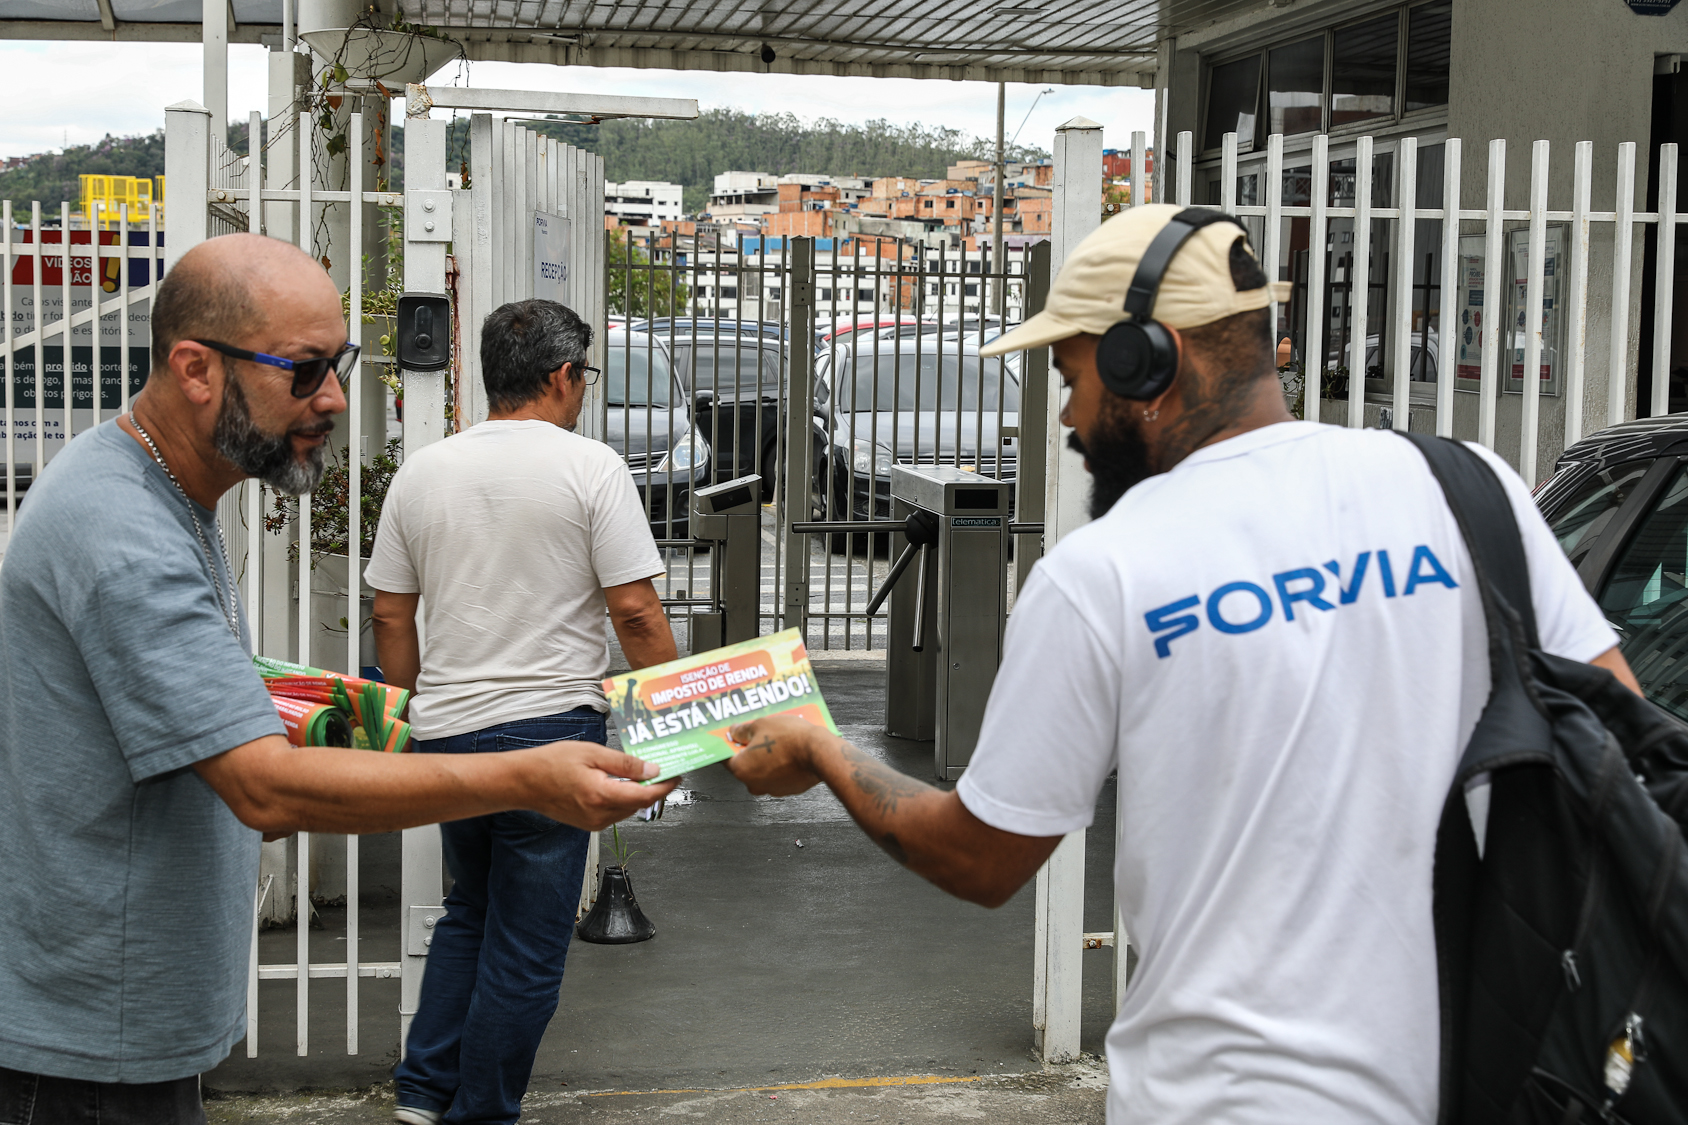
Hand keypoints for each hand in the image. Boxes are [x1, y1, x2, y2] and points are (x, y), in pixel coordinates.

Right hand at [522, 741, 678, 829]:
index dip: (665, 786)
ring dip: (637, 793)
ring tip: (640, 773)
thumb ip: (625, 763)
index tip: (676, 775)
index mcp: (602, 796)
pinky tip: (619, 783)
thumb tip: (651, 770)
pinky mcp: (588, 824)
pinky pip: (614, 812)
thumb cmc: (550, 764)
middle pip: (639, 804)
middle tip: (660, 768)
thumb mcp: (593, 753)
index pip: (646, 796)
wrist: (523, 782)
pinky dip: (622, 798)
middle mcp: (599, 815)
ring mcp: (593, 822)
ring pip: (628, 809)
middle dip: (652, 788)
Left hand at [723, 714, 827, 796]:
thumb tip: (736, 731)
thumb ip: (743, 730)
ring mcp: (771, 788)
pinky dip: (780, 764)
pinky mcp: (787, 789)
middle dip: (749, 749)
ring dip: (766, 757)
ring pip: (762, 770)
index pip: (724, 757)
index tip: (731, 736)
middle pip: (744, 764)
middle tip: (757, 733)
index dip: (728, 744)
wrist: (819, 753)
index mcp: (741, 768)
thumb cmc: (791, 739)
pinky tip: (787, 750)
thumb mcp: (761, 724)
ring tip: (776, 740)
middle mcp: (753, 783)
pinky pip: (778, 775)